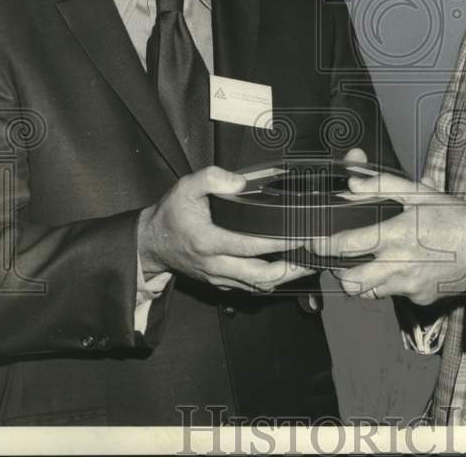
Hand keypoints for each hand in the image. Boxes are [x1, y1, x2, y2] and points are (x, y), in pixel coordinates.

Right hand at [138, 166, 312, 291]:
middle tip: (314, 253)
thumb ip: (211, 178)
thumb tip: (241, 182)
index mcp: (208, 241)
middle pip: (261, 276)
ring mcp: (218, 277)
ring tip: (309, 262)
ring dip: (286, 277)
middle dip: (291, 268)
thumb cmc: (171, 215)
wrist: (151, 243)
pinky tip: (287, 268)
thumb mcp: (185, 187)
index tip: (301, 235)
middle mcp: (215, 265)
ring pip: (258, 286)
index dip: (278, 243)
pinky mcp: (221, 283)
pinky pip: (250, 287)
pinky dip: (271, 280)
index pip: (249, 246)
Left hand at [308, 168, 465, 304]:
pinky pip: (395, 295)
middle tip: (342, 259)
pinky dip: (392, 284)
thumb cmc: (453, 215)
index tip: (314, 242)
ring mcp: (410, 286)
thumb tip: (350, 185)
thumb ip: (382, 186)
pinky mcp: (420, 299)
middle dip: (339, 272)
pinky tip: (404, 268)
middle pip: (351, 281)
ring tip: (372, 262)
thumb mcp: (419, 192)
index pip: (346, 246)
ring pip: (370, 292)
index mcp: (396, 235)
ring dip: (364, 279)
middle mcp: (400, 265)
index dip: (323, 245)